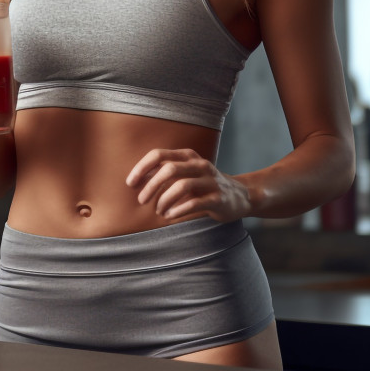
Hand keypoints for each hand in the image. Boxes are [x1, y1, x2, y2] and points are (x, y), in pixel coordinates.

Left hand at [125, 148, 251, 222]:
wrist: (239, 196)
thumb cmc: (203, 185)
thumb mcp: (184, 174)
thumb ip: (163, 173)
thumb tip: (136, 180)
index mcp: (187, 156)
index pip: (158, 155)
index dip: (141, 168)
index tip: (130, 184)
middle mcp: (199, 164)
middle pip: (169, 169)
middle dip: (151, 186)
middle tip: (141, 201)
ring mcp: (210, 181)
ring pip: (182, 185)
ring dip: (164, 199)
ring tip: (158, 210)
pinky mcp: (218, 198)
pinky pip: (195, 202)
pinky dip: (178, 210)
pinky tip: (169, 215)